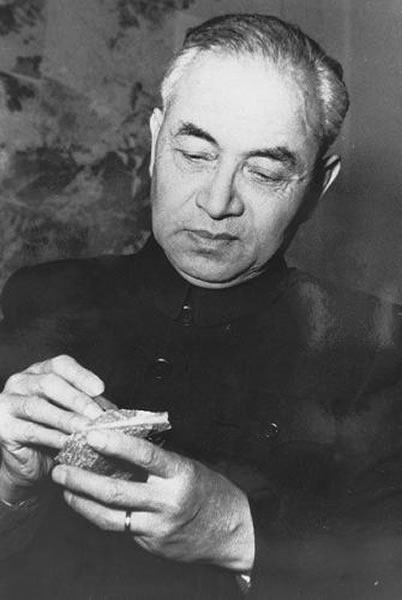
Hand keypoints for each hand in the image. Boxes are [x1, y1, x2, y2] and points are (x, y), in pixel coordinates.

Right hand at [0, 355, 104, 502]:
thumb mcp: (75, 414)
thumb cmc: (55, 433)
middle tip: (97, 416)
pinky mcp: (2, 427)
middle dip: (77, 400)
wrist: (29, 464)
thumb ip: (90, 407)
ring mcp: (8, 402)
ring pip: (39, 407)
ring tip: (87, 430)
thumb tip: (115, 411)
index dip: (81, 375)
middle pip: (50, 383)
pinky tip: (69, 443)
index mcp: (40, 371)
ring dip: (67, 419)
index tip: (101, 389)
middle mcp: (21, 381)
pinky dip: (53, 437)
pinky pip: (31, 430)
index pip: (61, 365)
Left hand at [52, 430, 254, 570]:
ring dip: (82, 500)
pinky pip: (119, 528)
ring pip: (110, 516)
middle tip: (61, 467)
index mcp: (180, 474)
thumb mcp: (187, 465)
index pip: (145, 456)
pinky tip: (86, 504)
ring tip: (64, 486)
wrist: (230, 531)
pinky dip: (99, 514)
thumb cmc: (207, 490)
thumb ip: (157, 459)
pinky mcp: (151, 543)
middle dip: (82, 479)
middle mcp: (167, 502)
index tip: (92, 434)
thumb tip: (121, 440)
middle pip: (116, 491)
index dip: (117, 444)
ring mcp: (157, 526)